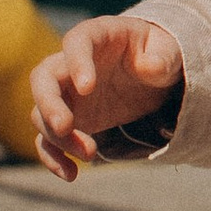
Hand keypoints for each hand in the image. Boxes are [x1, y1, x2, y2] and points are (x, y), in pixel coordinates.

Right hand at [29, 13, 182, 179]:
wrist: (150, 75)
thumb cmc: (157, 53)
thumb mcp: (169, 51)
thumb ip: (163, 57)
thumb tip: (150, 67)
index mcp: (96, 36)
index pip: (77, 42)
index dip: (77, 63)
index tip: (87, 88)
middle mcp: (70, 64)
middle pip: (44, 78)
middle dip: (49, 104)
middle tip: (65, 127)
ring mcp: (66, 94)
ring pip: (41, 113)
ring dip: (59, 137)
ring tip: (91, 154)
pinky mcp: (67, 121)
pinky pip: (48, 139)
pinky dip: (54, 157)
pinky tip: (70, 174)